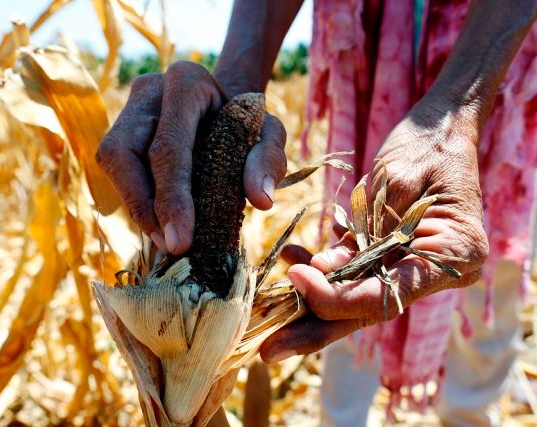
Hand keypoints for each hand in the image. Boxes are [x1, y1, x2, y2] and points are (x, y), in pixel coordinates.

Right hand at [96, 61, 286, 254]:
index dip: (170, 197)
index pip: (168, 145)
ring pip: (113, 160)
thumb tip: (261, 200)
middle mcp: (149, 90)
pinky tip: (158, 224)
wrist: (225, 104)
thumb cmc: (247, 121)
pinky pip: (116, 169)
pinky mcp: (120, 129)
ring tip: (164, 240)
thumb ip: (268, 159)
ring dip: (134, 206)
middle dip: (142, 206)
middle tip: (169, 246)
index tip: (179, 242)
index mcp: (186, 82)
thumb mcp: (269, 133)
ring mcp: (128, 108)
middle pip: (124, 152)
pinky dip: (136, 201)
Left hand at [259, 101, 488, 362]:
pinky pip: (348, 269)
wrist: (440, 125)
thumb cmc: (427, 144)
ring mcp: (407, 264)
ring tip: (265, 313)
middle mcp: (431, 271)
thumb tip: (322, 273)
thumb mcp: (396, 182)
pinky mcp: (385, 251)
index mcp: (453, 258)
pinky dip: (318, 268)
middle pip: (366, 309)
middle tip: (270, 350)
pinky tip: (288, 257)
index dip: (337, 296)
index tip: (297, 279)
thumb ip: (364, 234)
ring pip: (351, 295)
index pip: (386, 296)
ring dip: (308, 302)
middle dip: (314, 329)